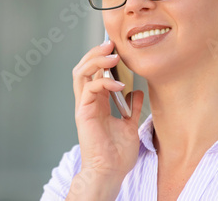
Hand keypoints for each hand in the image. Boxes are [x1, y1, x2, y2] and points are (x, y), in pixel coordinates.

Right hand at [68, 40, 143, 198]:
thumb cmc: (117, 154)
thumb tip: (137, 93)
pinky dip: (103, 82)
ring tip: (112, 56)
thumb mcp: (130, 125)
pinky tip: (119, 84)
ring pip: (81, 73)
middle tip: (111, 44)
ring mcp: (84, 106)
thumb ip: (132, 108)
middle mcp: (88, 101)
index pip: (94, 72)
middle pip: (84, 67)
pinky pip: (89, 89)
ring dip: (96, 61)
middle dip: (96, 53)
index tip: (117, 48)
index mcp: (97, 102)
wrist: (110, 172)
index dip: (103, 58)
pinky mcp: (83, 112)